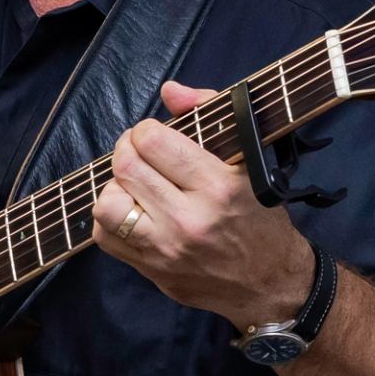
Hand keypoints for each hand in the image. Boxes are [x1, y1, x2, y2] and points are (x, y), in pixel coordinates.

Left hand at [90, 81, 314, 326]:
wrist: (270, 284)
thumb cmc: (260, 218)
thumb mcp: (249, 161)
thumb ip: (208, 115)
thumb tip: (169, 90)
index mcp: (218, 187)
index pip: (152, 141)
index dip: (145, 130)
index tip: (155, 136)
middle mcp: (190, 220)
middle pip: (125, 167)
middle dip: (126, 150)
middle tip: (139, 153)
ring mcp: (167, 250)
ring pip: (107, 203)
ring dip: (115, 186)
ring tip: (135, 185)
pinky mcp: (152, 271)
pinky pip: (104, 236)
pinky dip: (109, 219)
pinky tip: (132, 212)